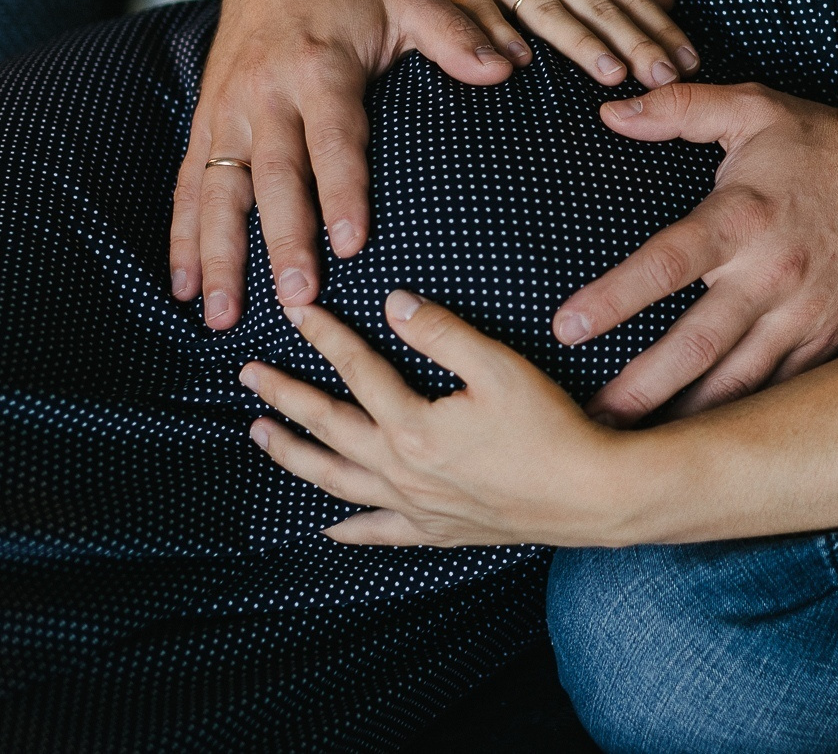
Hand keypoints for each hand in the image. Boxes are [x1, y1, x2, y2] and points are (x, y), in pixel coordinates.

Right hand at [171, 0, 512, 328]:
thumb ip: (457, 36)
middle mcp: (267, 91)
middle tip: (296, 296)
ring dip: (219, 254)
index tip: (351, 243)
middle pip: (273, 174)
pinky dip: (182, 236)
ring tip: (224, 314)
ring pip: (219, 189)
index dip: (342, 190)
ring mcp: (229, 109)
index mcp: (320, 67)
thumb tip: (506, 66)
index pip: (334, 137)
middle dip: (282, 239)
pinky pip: (189, 183)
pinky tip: (184, 288)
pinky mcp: (206, 120)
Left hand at [241, 292, 622, 546]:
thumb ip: (442, 333)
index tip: (298, 312)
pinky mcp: (436, 530)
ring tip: (262, 436)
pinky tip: (326, 525)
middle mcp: (401, 470)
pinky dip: (347, 528)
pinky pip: (378, 532)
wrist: (587, 496)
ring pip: (336, 480)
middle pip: (328, 426)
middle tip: (250, 376)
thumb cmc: (549, 429)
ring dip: (294, 456)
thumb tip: (394, 304)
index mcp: (413, 426)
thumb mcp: (499, 366)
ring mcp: (414, 506)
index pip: (357, 370)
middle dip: (285, 397)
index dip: (326, 336)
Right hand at [394, 0, 698, 90]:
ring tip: (612, 74)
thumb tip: (665, 1)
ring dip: (581, 42)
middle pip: (597, 4)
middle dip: (635, 42)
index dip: (659, 27)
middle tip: (666, 78)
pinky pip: (479, 10)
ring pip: (548, 9)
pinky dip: (498, 33)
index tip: (689, 60)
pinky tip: (519, 61)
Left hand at [552, 84, 837, 425]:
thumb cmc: (823, 141)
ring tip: (633, 453)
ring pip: (738, 381)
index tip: (566, 327)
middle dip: (639, 388)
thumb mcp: (750, 107)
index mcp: (743, 217)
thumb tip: (611, 109)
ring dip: (684, 417)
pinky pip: (780, 388)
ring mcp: (804, 314)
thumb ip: (677, 109)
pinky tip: (703, 440)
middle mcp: (771, 273)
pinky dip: (741, 416)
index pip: (667, 262)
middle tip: (589, 423)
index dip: (614, 297)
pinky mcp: (829, 339)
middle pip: (696, 344)